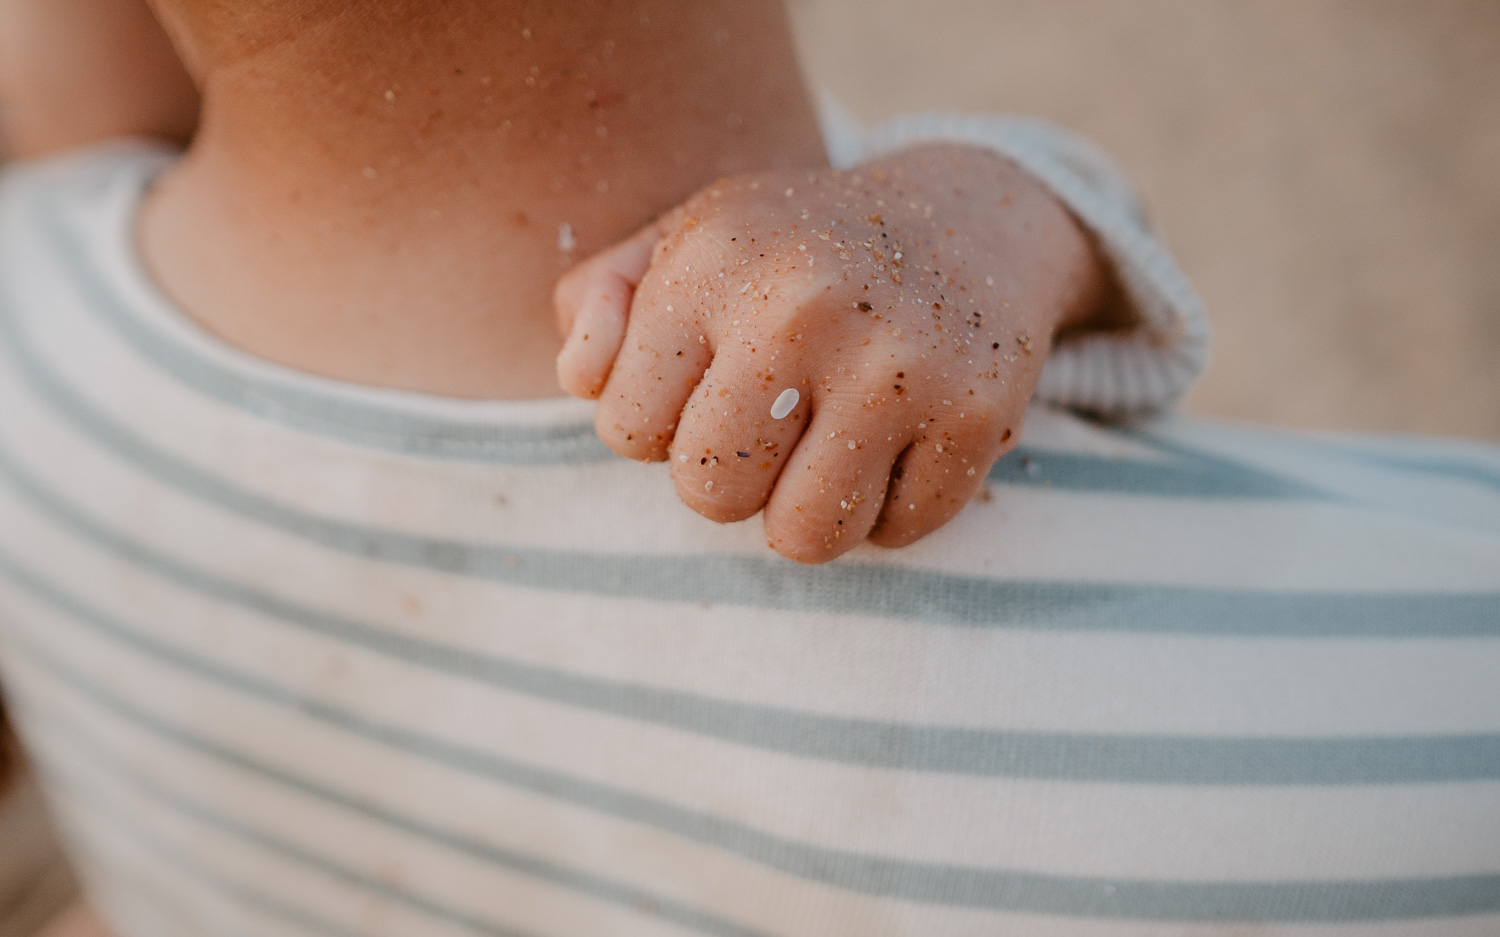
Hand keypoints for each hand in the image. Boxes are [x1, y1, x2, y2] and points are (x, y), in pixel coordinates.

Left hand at [555, 144, 1107, 562]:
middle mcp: (802, 306)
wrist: (972, 217)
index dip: (660, 428)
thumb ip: (598, 304)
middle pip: (710, 495)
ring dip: (807, 510)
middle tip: (770, 427)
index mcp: (714, 261)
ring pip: (803, 537)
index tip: (704, 391)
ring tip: (826, 444)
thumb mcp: (687, 240)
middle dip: (730, 479)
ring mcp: (897, 365)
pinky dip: (888, 507)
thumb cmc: (796, 250)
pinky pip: (895, 534)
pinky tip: (896, 439)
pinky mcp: (977, 414)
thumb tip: (579, 383)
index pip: (627, 431)